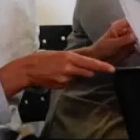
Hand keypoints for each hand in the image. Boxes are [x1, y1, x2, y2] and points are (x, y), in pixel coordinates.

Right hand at [0, 50, 115, 96]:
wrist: (27, 69)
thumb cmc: (41, 58)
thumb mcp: (58, 54)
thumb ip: (72, 59)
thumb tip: (83, 64)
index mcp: (69, 57)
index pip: (90, 62)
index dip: (102, 67)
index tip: (112, 69)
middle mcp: (69, 67)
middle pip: (87, 71)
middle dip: (92, 72)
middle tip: (94, 70)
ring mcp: (65, 78)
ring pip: (78, 78)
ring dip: (76, 76)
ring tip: (62, 70)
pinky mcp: (60, 85)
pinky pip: (69, 83)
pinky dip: (67, 81)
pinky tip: (56, 76)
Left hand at [77, 19, 135, 64]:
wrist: (98, 58)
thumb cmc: (101, 48)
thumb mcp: (112, 43)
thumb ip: (123, 39)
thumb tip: (134, 35)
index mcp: (119, 26)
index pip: (131, 20)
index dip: (138, 22)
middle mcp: (124, 31)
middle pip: (136, 28)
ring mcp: (128, 38)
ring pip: (138, 36)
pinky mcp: (130, 46)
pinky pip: (138, 44)